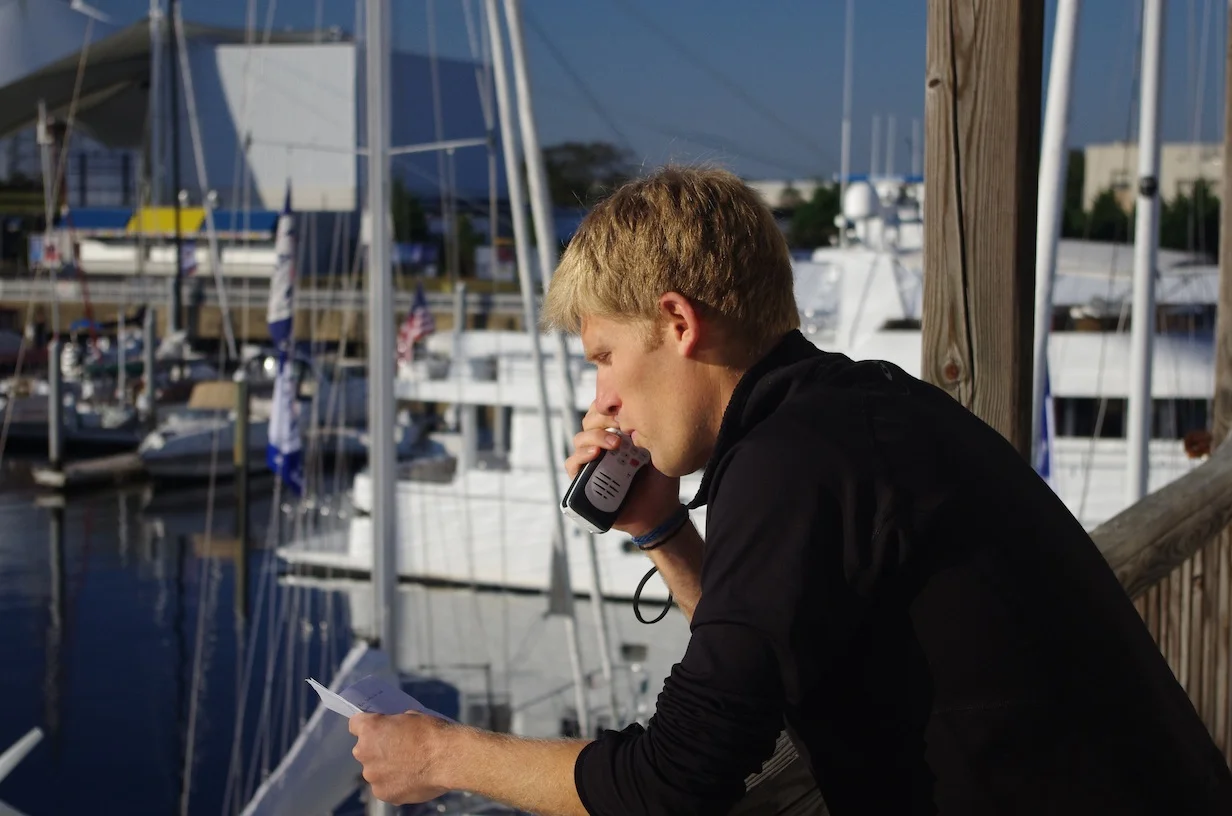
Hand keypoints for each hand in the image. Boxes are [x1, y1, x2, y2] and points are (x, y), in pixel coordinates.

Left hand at [350, 711, 450, 804]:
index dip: (367, 726)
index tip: (377, 729)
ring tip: (409, 767)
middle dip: (377, 749)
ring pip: (374, 770)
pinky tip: (411, 778)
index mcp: (370, 730)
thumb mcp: (410, 716)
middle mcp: (364, 752)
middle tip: (399, 750)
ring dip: (385, 768)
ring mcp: (372, 776)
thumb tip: (393, 733)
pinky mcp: (383, 794)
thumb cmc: (431, 732)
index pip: (355, 724)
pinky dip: (394, 783)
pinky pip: (384, 786)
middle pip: (364, 750)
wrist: (447, 758)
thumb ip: (394, 726)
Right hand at [565, 404, 681, 536]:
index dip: (610, 406)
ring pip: (580, 439)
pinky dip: (581, 456)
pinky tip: (595, 455)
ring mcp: (592, 462)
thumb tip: (638, 411)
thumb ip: (648, 431)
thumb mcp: (659, 451)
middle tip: (621, 425)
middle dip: (603, 419)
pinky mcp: (583, 480)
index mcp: (618, 434)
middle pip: (589, 421)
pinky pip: (572, 464)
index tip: (626, 410)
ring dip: (595, 437)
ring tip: (614, 444)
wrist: (659, 512)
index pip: (604, 410)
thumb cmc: (661, 481)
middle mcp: (603, 445)